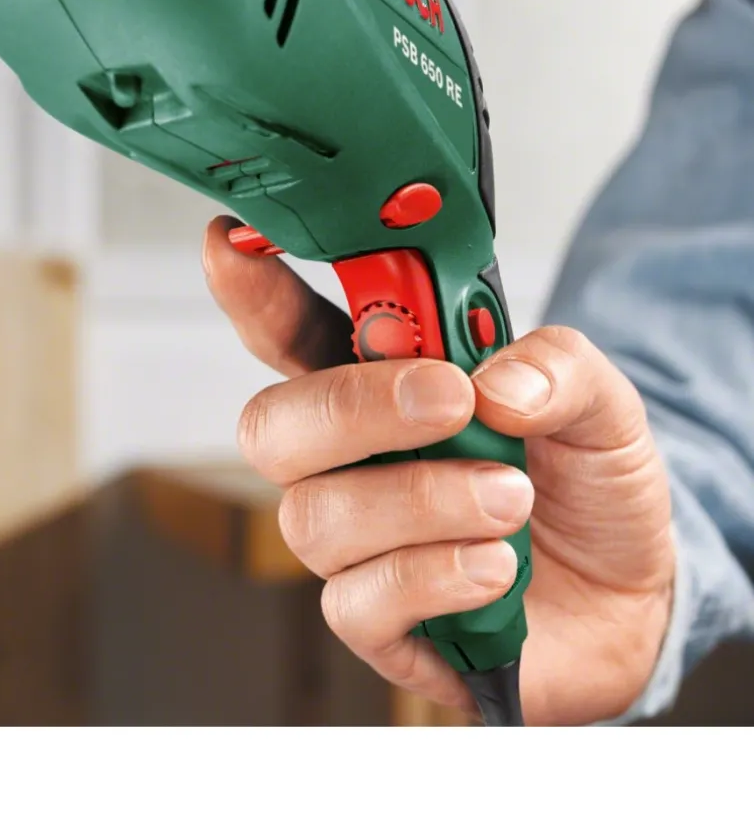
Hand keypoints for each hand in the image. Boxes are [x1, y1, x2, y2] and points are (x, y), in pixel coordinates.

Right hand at [202, 216, 674, 725]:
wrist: (633, 590)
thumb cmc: (587, 484)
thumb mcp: (599, 403)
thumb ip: (557, 369)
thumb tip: (495, 382)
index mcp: (383, 389)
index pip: (293, 336)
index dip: (254, 293)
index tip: (232, 245)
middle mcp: (350, 465)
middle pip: (271, 427)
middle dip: (350, 408)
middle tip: (448, 402)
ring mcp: (357, 546)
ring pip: (314, 517)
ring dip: (421, 499)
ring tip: (510, 498)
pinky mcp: (377, 621)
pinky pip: (355, 603)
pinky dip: (431, 575)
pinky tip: (495, 568)